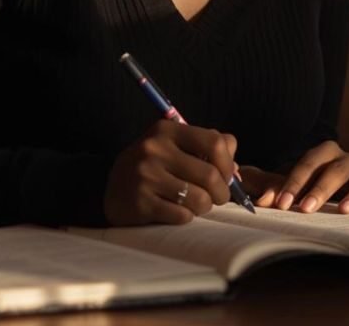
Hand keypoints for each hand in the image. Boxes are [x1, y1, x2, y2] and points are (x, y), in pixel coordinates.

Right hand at [103, 120, 237, 225]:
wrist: (113, 189)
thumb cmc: (154, 166)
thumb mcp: (175, 146)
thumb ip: (208, 146)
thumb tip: (235, 166)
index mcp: (167, 130)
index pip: (214, 142)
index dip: (228, 163)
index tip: (228, 176)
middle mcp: (155, 149)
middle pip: (211, 175)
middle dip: (221, 193)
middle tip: (217, 198)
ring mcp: (146, 176)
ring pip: (199, 199)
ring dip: (204, 206)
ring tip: (195, 203)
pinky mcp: (141, 202)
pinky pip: (182, 216)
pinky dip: (186, 217)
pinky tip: (175, 211)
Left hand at [243, 141, 348, 214]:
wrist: (338, 188)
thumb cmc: (311, 185)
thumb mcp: (293, 185)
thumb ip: (275, 189)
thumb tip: (263, 200)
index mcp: (324, 152)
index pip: (308, 164)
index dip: (293, 183)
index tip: (281, 203)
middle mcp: (347, 159)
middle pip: (335, 170)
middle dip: (320, 189)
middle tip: (305, 209)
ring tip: (343, 210)